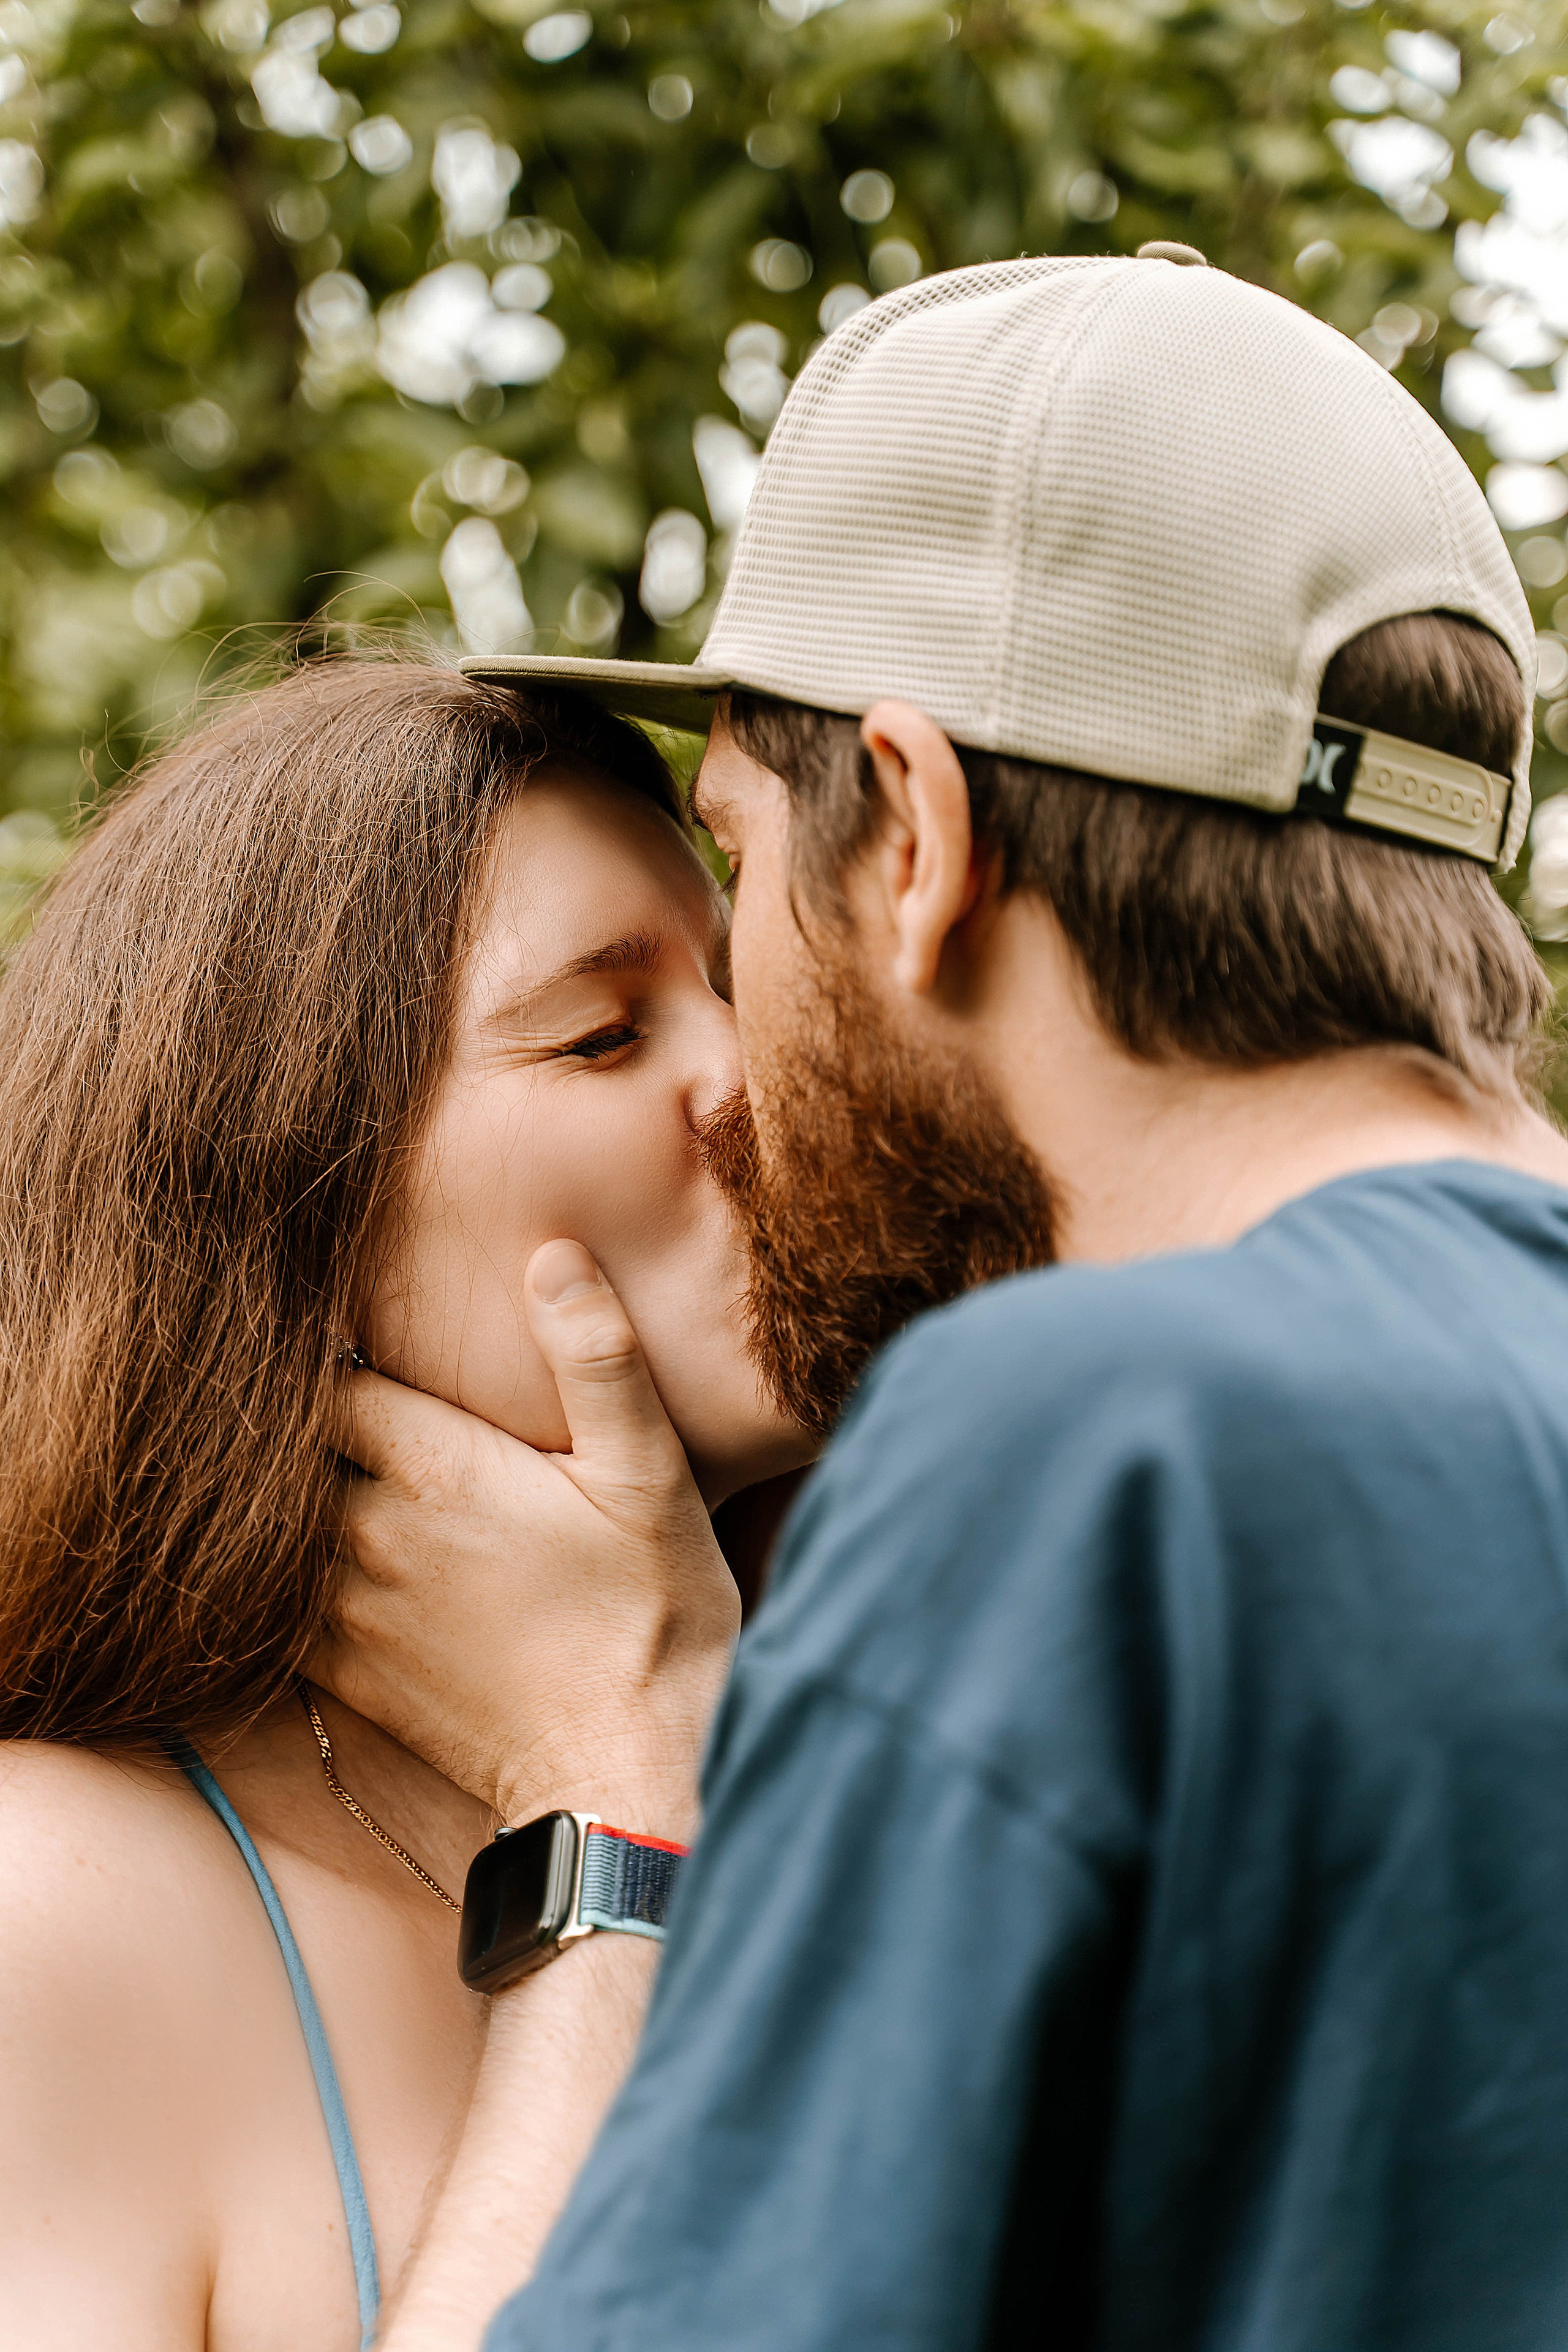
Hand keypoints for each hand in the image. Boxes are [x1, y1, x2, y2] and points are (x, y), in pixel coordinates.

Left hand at [313, 1241, 739, 1843]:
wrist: (625, 1774)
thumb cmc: (651, 1614)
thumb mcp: (649, 1474)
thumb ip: (596, 1358)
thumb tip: (553, 1255)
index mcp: (435, 1469)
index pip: (325, 1380)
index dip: (323, 1350)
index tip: (335, 1331)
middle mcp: (371, 1534)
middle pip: (285, 1451)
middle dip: (290, 1419)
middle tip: (302, 1390)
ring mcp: (349, 1613)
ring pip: (271, 1529)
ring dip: (281, 1496)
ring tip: (299, 1465)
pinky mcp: (347, 1677)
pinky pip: (273, 1608)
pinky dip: (276, 1574)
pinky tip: (304, 1557)